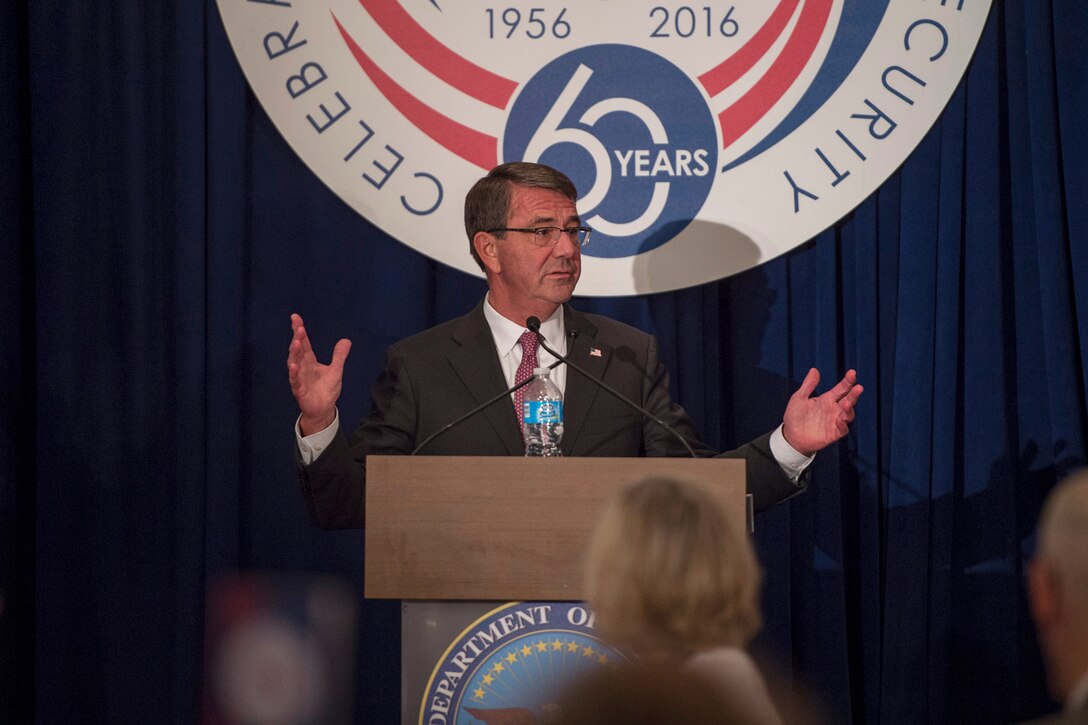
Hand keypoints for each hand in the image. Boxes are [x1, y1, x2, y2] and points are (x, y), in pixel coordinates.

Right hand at [287, 313, 351, 435]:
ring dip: (294, 353)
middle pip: (298, 350)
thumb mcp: (336, 370)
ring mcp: (299, 378)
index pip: (304, 342)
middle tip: (298, 327)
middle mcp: (302, 367)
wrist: (323, 409)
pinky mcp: (299, 390)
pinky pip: (295, 381)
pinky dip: (294, 374)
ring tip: (296, 342)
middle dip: (297, 338)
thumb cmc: (326, 390)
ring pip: (294, 363)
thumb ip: (339, 356)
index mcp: (309, 361)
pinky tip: (294, 366)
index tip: (295, 317)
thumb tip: (346, 340)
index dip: (299, 330)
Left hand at [781, 368, 862, 455]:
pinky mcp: (833, 434)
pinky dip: (843, 425)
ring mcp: (835, 422)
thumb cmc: (795, 416)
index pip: (841, 389)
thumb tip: (814, 369)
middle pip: (848, 400)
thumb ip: (808, 385)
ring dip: (850, 409)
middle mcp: (834, 409)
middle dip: (854, 394)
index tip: (852, 373)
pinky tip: (839, 420)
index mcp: (827, 399)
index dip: (847, 381)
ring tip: (846, 405)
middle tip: (858, 388)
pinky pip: (843, 430)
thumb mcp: (799, 398)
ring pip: (849, 414)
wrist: (791, 436)